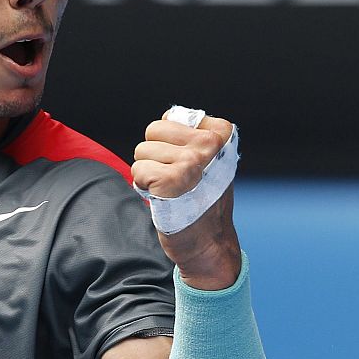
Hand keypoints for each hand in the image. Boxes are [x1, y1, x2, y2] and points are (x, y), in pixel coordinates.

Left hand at [132, 113, 241, 288]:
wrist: (208, 242)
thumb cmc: (203, 198)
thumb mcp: (210, 159)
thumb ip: (193, 135)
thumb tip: (171, 116)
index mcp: (221, 133)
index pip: (169, 118)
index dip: (168, 141)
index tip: (186, 162)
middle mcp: (209, 144)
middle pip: (152, 130)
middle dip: (153, 154)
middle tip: (173, 176)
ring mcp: (191, 162)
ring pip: (141, 151)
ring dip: (147, 171)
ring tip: (169, 188)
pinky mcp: (172, 182)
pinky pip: (138, 171)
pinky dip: (143, 186)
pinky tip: (162, 197)